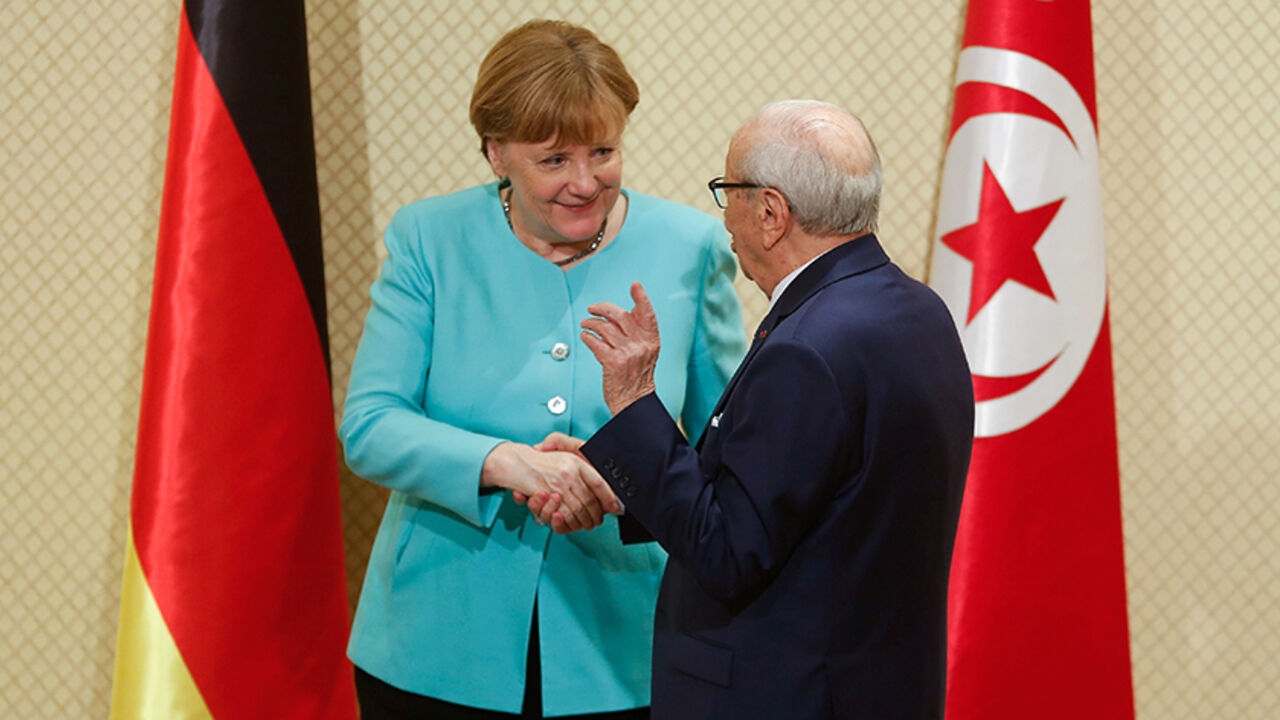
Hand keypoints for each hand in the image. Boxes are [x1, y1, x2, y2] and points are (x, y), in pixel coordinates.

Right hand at [482, 441, 615, 532]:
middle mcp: (569, 472)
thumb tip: (601, 481)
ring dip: (584, 521)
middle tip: (598, 521)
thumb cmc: (542, 460)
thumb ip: (579, 458)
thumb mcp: (562, 450)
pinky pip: (563, 514)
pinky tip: (573, 523)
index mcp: (576, 461)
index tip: (615, 507)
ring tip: (587, 524)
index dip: (609, 497)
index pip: (599, 483)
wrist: (516, 461)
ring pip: (578, 510)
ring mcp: (558, 484)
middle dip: (596, 514)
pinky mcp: (546, 494)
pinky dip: (569, 522)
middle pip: (590, 500)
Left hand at [580, 282, 660, 414]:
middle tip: (592, 308)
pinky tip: (585, 337)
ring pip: (605, 328)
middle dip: (603, 308)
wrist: (634, 401)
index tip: (635, 285)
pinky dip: (587, 338)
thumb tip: (627, 310)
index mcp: (651, 340)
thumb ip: (639, 332)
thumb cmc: (638, 376)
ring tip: (586, 324)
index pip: (648, 314)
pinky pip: (596, 343)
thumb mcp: (646, 352)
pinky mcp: (613, 362)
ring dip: (591, 323)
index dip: (642, 298)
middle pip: (620, 316)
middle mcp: (641, 345)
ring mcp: (627, 353)